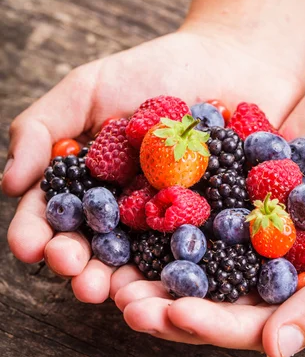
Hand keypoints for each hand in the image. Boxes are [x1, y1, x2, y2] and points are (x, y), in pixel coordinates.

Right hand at [3, 26, 304, 304]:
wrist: (230, 61)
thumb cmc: (152, 69)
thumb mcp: (87, 89)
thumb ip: (41, 129)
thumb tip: (10, 185)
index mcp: (90, 184)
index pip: (56, 215)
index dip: (38, 233)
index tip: (30, 246)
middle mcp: (125, 211)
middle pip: (98, 248)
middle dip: (85, 269)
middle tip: (82, 281)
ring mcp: (169, 222)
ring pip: (144, 262)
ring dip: (130, 284)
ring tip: (120, 296)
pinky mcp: (214, 226)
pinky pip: (200, 253)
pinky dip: (188, 271)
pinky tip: (179, 288)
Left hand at [114, 12, 304, 356]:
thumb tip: (277, 352)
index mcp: (298, 295)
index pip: (247, 324)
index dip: (208, 325)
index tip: (170, 315)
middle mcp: (265, 271)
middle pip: (208, 298)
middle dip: (166, 303)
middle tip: (125, 301)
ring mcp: (242, 233)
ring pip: (190, 259)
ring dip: (154, 265)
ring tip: (115, 267)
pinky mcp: (227, 198)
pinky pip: (192, 210)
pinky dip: (164, 215)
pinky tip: (129, 215)